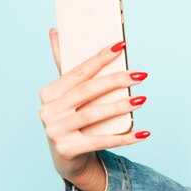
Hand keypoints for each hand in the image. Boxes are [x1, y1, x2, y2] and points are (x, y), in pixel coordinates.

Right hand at [38, 28, 149, 181]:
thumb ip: (65, 68)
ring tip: (142, 100)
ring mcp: (56, 131)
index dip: (100, 58)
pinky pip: (101, 141)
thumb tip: (55, 32)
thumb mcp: (67, 96)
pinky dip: (123, 138)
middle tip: (140, 74)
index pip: (78, 72)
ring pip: (93, 115)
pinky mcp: (68, 149)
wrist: (68, 158)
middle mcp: (48, 111)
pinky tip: (142, 133)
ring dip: (120, 106)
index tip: (121, 46)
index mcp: (49, 93)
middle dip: (116, 81)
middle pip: (87, 91)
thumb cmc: (72, 121)